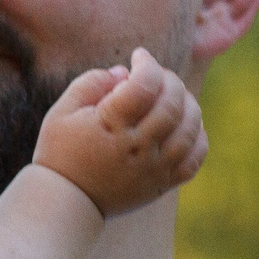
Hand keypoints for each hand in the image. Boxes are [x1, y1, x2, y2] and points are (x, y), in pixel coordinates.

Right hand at [32, 50, 206, 217]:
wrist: (66, 202)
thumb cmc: (60, 152)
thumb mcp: (62, 112)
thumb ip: (91, 83)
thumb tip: (125, 72)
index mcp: (111, 126)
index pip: (144, 85)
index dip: (147, 63)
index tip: (139, 56)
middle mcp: (137, 148)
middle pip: (173, 103)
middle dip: (169, 79)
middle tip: (156, 74)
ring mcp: (154, 168)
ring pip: (191, 128)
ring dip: (188, 104)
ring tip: (173, 95)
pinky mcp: (162, 184)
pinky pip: (195, 158)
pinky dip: (198, 136)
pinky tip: (185, 124)